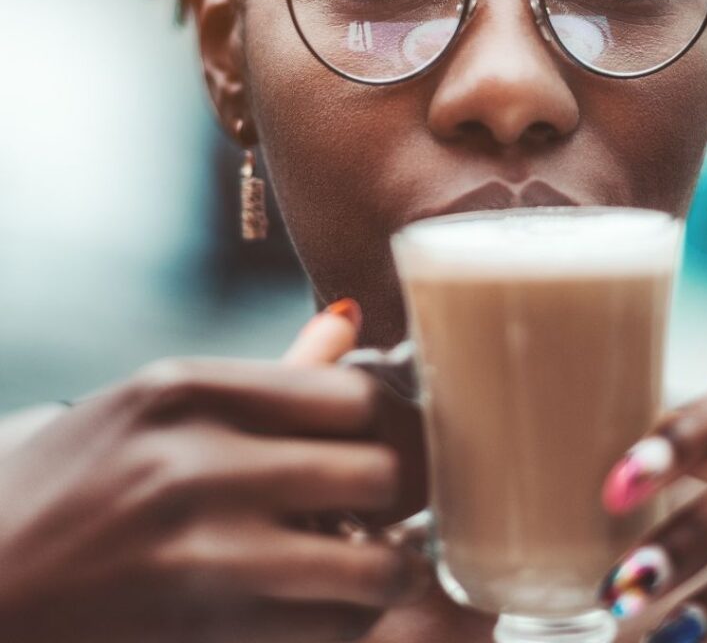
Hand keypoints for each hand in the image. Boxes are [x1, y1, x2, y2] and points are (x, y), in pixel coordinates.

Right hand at [0, 304, 429, 642]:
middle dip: (404, 493)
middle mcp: (196, 465)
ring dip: (389, 571)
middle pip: (379, 472)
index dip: (392, 418)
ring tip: (378, 562)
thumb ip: (268, 374)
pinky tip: (322, 604)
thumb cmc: (75, 482)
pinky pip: (326, 635)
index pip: (355, 393)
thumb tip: (348, 321)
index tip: (391, 436)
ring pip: (371, 569)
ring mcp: (198, 559)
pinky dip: (343, 623)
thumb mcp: (156, 405)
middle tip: (396, 503)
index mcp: (190, 388)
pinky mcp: (201, 638)